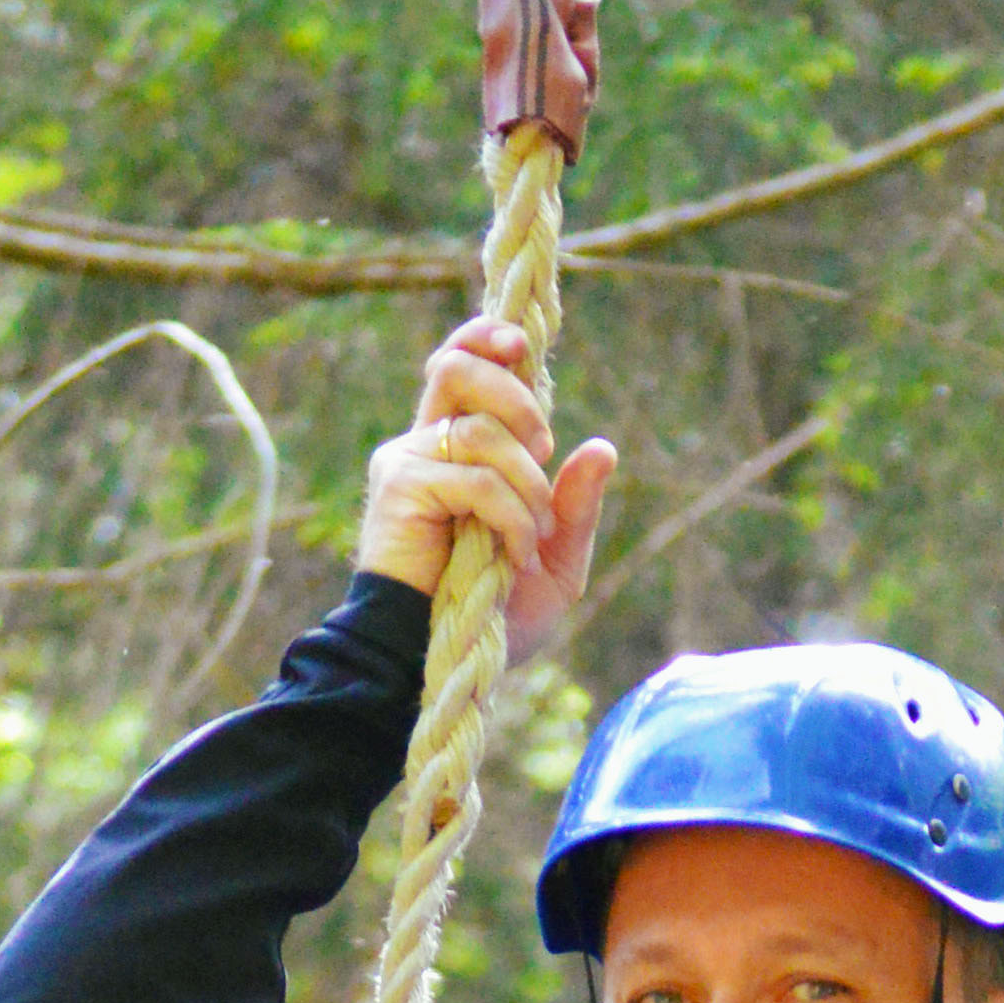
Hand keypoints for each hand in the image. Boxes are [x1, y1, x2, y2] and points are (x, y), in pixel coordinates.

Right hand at [357, 315, 616, 652]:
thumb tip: (603, 448)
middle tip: (543, 449)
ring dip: (525, 479)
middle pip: (460, 366)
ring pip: (479, 428)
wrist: (445, 663)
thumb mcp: (554, 563)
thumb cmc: (492, 617)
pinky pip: (475, 477)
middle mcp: (425, 443)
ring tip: (531, 530)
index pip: (461, 362)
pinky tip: (510, 557)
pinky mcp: (400, 488)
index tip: (522, 345)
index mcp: (456, 446)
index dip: (488, 339)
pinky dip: (509, 516)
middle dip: (516, 398)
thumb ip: (576, 508)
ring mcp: (407, 462)